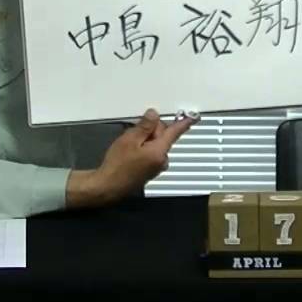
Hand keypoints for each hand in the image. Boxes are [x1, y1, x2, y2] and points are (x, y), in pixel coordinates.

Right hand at [65, 109, 195, 207]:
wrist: (107, 186)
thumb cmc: (118, 164)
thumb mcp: (130, 140)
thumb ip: (145, 126)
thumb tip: (154, 115)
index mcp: (160, 151)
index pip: (175, 132)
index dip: (184, 123)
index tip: (194, 117)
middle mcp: (162, 160)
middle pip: (163, 137)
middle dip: (151, 130)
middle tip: (134, 132)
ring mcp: (156, 167)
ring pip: (156, 145)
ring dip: (146, 140)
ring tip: (129, 144)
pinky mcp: (150, 171)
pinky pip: (151, 153)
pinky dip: (144, 149)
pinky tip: (130, 152)